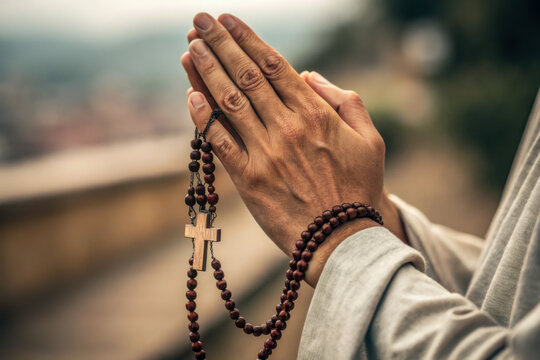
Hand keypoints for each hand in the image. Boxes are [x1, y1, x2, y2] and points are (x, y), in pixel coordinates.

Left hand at [181, 13, 404, 285]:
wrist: (343, 240)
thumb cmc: (359, 189)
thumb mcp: (370, 139)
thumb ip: (344, 101)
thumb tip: (309, 77)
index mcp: (315, 114)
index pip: (273, 65)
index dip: (247, 39)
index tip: (228, 20)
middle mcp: (286, 127)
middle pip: (245, 76)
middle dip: (219, 44)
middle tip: (198, 21)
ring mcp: (265, 153)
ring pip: (229, 102)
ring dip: (206, 71)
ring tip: (190, 47)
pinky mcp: (249, 180)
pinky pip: (220, 142)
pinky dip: (204, 118)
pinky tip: (190, 95)